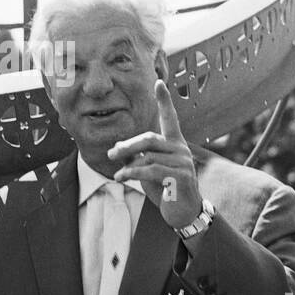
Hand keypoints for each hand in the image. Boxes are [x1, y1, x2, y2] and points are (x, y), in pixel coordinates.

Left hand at [106, 79, 202, 228]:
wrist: (183, 212)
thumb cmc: (165, 188)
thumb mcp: (148, 170)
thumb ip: (137, 157)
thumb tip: (118, 147)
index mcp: (174, 143)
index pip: (170, 118)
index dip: (164, 100)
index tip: (159, 82)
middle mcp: (180, 149)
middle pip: (149, 139)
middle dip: (128, 146)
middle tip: (111, 154)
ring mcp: (183, 162)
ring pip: (148, 156)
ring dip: (128, 165)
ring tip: (118, 175)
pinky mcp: (182, 176)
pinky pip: (152, 170)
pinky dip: (134, 173)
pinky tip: (123, 177)